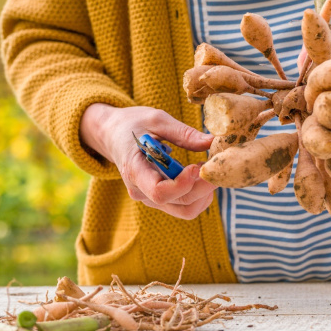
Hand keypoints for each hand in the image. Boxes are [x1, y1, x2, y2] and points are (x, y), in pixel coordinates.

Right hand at [80, 104, 215, 219]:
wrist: (114, 135)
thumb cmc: (133, 124)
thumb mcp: (156, 120)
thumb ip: (184, 133)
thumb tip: (212, 142)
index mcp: (134, 170)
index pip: (159, 192)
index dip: (183, 184)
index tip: (197, 166)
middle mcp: (141, 191)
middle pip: (180, 203)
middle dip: (204, 187)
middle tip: (216, 166)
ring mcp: (151, 199)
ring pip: (186, 210)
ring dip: (205, 194)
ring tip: (209, 170)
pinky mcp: (161, 200)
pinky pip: (185, 206)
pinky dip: (200, 195)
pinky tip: (202, 175)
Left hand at [297, 16, 330, 92]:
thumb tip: (326, 51)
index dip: (314, 77)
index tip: (304, 58)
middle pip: (326, 94)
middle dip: (309, 76)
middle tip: (302, 52)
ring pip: (327, 92)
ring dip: (312, 74)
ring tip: (309, 50)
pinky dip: (321, 73)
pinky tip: (316, 57)